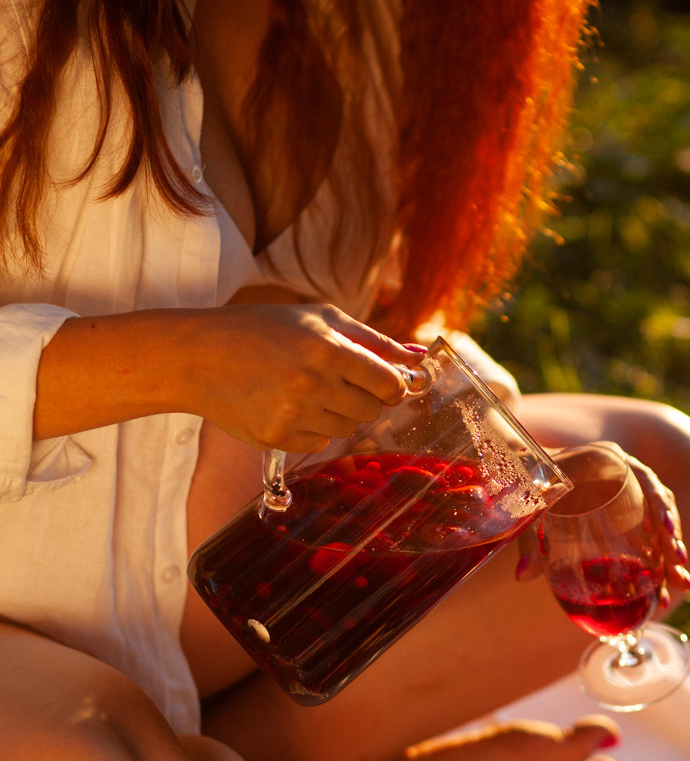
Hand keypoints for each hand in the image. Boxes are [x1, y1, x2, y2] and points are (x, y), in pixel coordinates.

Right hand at [182, 301, 425, 451]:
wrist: (198, 356)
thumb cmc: (262, 329)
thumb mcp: (318, 318)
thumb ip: (374, 340)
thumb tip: (420, 359)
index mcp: (328, 349)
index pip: (390, 384)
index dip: (391, 384)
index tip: (382, 380)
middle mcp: (313, 385)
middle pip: (372, 410)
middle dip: (363, 397)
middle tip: (335, 379)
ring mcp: (294, 415)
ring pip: (347, 428)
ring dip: (337, 411)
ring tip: (304, 388)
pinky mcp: (277, 438)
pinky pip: (319, 442)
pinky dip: (311, 427)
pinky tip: (285, 404)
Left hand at [514, 444, 689, 602]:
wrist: (530, 473)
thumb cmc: (532, 484)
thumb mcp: (532, 507)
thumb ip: (529, 538)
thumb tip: (522, 577)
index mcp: (609, 459)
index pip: (645, 479)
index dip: (660, 504)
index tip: (668, 530)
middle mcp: (625, 475)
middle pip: (660, 506)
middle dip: (673, 539)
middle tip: (679, 568)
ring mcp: (630, 496)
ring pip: (660, 525)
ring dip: (671, 555)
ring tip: (680, 584)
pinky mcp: (628, 517)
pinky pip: (649, 538)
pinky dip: (656, 563)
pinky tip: (662, 592)